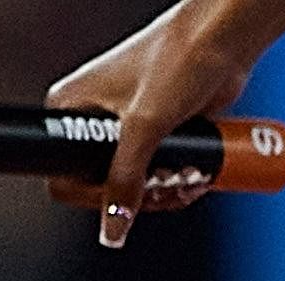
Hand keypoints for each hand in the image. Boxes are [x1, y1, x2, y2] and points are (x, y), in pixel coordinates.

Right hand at [45, 0, 268, 246]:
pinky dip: (182, 183)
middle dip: (146, 196)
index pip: (63, 177)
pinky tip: (203, 175)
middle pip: (108, 189)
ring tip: (195, 176)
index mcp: (67, 112)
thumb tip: (112, 232)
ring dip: (170, 192)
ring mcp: (127, 131)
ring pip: (140, 187)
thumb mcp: (144, 128)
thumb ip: (125, 180)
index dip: (99, 198)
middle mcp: (90, 122)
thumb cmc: (175, 66)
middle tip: (176, 182)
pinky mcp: (159, 136)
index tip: (137, 195)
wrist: (220, 44)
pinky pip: (163, 176)